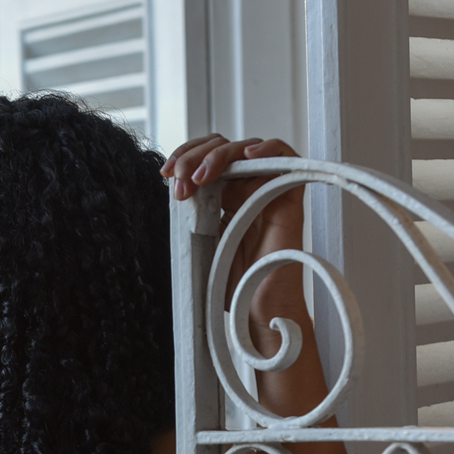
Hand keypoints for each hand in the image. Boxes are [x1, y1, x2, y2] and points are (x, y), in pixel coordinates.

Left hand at [161, 134, 304, 335]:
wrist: (251, 306)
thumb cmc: (228, 281)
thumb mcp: (198, 238)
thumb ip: (191, 211)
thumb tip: (174, 183)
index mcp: (221, 196)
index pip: (203, 158)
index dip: (184, 157)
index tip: (165, 174)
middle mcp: (243, 189)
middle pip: (220, 148)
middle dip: (194, 157)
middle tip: (180, 180)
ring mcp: (265, 190)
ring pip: (245, 148)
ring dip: (219, 155)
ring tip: (202, 176)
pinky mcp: (287, 196)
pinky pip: (286, 159)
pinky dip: (269, 148)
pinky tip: (249, 155)